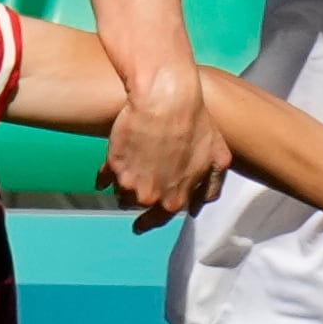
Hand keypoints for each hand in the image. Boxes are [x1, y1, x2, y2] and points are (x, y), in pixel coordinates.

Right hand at [100, 69, 232, 226]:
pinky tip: (105, 174)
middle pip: (138, 205)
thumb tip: (195, 208)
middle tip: (134, 192)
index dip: (150, 221)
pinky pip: (106, 177)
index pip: (160, 219)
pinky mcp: (113, 163)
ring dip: (124, 186)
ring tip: (127, 173)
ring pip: (122, 192)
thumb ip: (209, 187)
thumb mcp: (217, 158)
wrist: (166, 98)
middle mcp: (151, 196)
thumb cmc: (195, 123)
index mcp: (176, 198)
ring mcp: (130, 181)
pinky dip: (106, 176)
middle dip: (137, 199)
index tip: (141, 224)